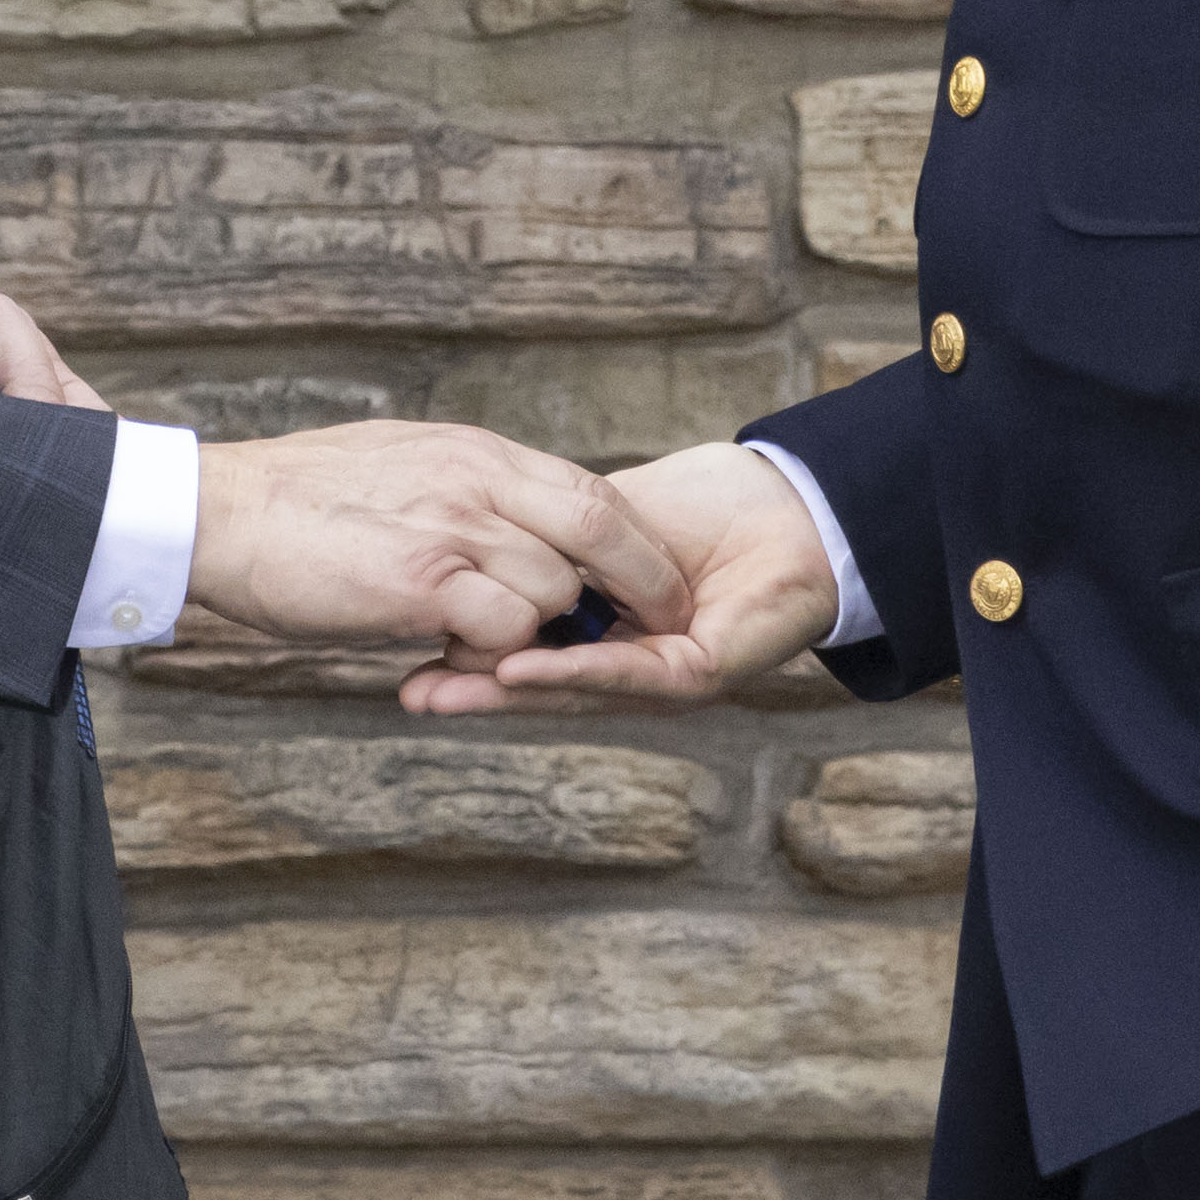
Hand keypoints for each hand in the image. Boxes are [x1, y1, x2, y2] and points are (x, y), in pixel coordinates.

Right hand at [187, 422, 683, 670]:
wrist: (223, 513)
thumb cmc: (300, 500)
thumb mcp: (403, 464)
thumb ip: (465, 489)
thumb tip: (508, 518)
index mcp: (475, 452)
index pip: (592, 489)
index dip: (635, 541)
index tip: (652, 579)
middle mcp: (476, 480)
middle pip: (602, 527)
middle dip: (644, 583)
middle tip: (661, 626)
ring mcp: (451, 529)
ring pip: (555, 589)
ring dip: (549, 633)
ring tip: (507, 654)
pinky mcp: (420, 581)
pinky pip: (502, 629)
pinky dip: (498, 657)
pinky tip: (456, 662)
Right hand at [398, 442, 841, 717]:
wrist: (793, 508)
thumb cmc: (706, 506)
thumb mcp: (596, 516)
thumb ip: (546, 539)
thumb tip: (470, 542)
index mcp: (601, 631)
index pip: (521, 645)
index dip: (465, 647)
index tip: (406, 642)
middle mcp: (628, 663)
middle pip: (536, 677)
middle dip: (470, 686)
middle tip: (407, 692)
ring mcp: (662, 676)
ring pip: (574, 686)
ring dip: (507, 690)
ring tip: (443, 692)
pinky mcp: (699, 673)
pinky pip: (626, 675)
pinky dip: (572, 670)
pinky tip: (518, 668)